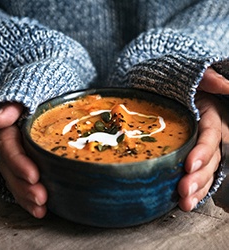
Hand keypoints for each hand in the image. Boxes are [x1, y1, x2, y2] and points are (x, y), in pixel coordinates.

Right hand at [0, 103, 47, 217]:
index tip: (34, 176)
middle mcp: (9, 146)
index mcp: (8, 130)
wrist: (42, 103)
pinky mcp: (24, 166)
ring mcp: (15, 158)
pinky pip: (22, 183)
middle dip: (24, 186)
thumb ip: (12, 107)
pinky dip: (28, 198)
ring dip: (26, 197)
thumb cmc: (36, 100)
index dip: (19, 163)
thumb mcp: (25, 97)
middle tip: (41, 197)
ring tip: (41, 208)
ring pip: (15, 180)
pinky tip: (39, 209)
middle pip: (11, 169)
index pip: (8, 147)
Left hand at [178, 68, 228, 210]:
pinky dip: (195, 190)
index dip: (202, 151)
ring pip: (207, 172)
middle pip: (210, 159)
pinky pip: (199, 175)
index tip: (189, 164)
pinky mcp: (196, 157)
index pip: (209, 136)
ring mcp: (204, 149)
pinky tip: (186, 202)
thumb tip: (226, 85)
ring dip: (197, 189)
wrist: (170, 95)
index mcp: (211, 117)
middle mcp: (212, 135)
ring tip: (184, 203)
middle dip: (198, 176)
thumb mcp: (192, 79)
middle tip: (183, 190)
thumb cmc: (180, 87)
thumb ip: (207, 79)